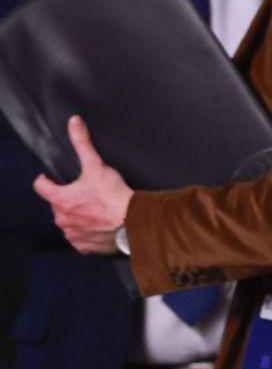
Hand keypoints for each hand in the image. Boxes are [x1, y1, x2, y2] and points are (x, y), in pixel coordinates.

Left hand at [32, 116, 132, 254]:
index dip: (47, 180)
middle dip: (68, 199)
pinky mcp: (84, 246)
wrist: (133, 221)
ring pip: (68, 222)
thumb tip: (73, 122)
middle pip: (57, 205)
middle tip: (86, 192)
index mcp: (60, 200)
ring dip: (77, 216)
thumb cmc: (113, 195)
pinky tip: (99, 224)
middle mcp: (61, 219)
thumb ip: (82, 143)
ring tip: (95, 209)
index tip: (53, 178)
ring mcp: (72, 235)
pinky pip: (80, 238)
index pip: (41, 187)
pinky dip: (87, 231)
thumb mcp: (97, 165)